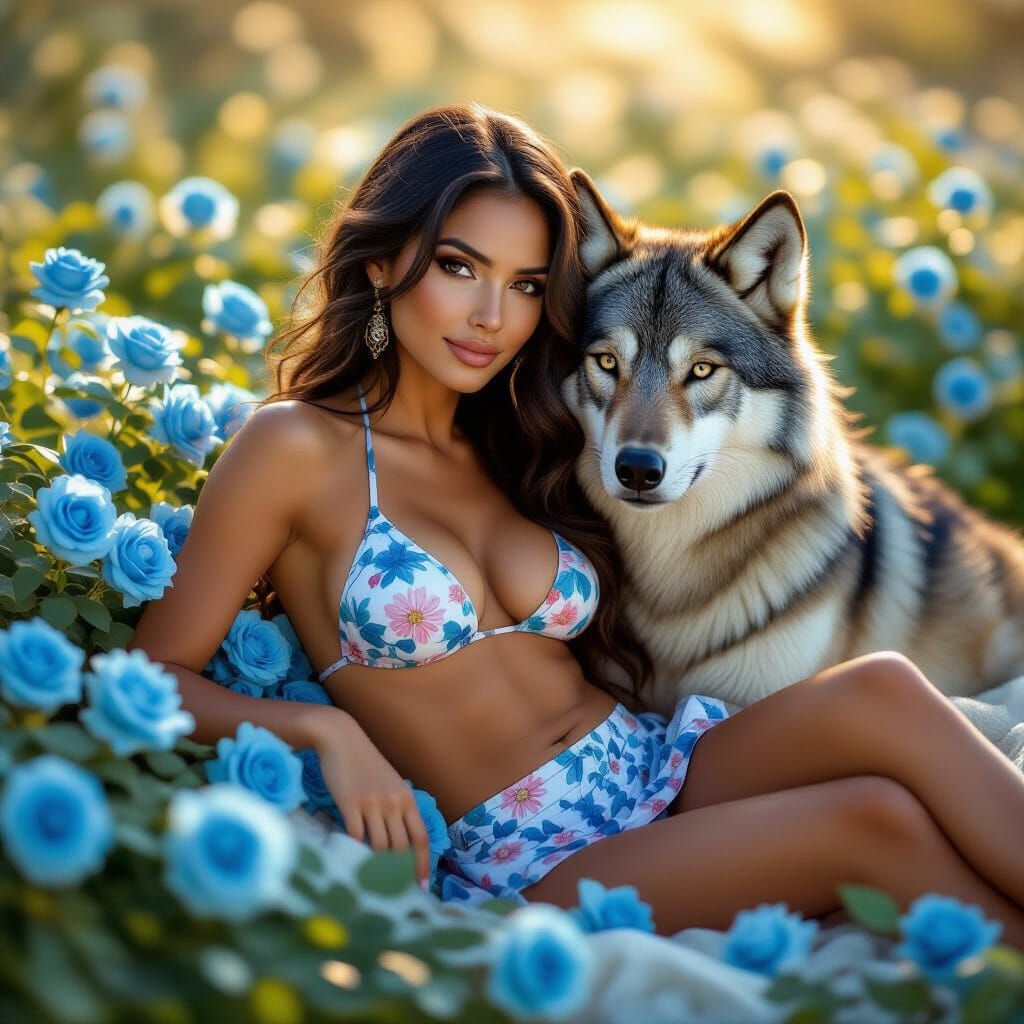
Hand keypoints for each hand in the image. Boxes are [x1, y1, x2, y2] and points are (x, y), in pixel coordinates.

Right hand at [312, 713, 431, 887]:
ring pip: (379, 846)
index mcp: (406, 798)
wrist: (341, 738)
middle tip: (390, 886)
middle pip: (401, 847)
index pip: (421, 838)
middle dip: (397, 870)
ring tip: (368, 874)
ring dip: (374, 863)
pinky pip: (355, 836)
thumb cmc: (365, 762)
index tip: (420, 885)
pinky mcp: (349, 803)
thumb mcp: (389, 783)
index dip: (422, 864)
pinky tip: (350, 855)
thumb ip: (396, 807)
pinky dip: (354, 849)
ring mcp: (372, 803)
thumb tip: (399, 840)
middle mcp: (393, 802)